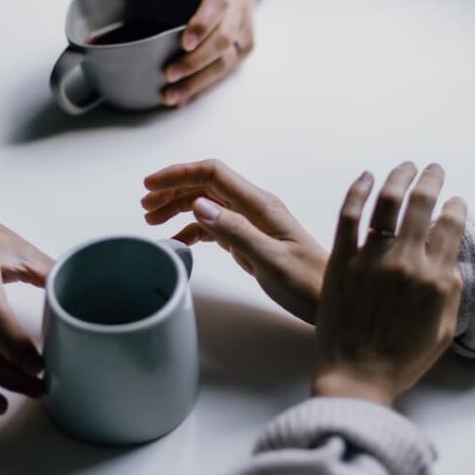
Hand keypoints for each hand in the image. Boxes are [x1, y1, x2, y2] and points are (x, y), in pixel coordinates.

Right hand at [142, 160, 326, 322]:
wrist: (330, 301)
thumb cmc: (307, 283)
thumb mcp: (270, 260)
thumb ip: (235, 232)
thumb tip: (199, 205)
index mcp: (260, 205)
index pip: (213, 174)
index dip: (179, 174)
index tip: (149, 185)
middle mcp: (255, 208)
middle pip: (206, 185)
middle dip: (173, 190)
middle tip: (145, 207)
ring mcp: (253, 223)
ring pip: (208, 204)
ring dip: (179, 207)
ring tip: (154, 221)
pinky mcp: (251, 240)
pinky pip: (216, 226)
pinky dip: (193, 229)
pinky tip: (179, 241)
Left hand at [162, 0, 265, 106]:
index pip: (216, 8)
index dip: (201, 26)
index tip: (184, 43)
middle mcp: (238, 17)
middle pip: (221, 43)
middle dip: (194, 62)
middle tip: (169, 74)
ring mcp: (243, 37)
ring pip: (224, 64)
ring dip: (196, 83)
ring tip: (172, 96)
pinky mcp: (243, 53)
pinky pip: (224, 74)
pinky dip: (202, 89)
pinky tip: (184, 99)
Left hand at [311, 163, 466, 406]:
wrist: (356, 377)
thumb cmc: (401, 360)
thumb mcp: (443, 330)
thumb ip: (451, 291)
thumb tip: (451, 260)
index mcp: (436, 279)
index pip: (451, 227)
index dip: (455, 207)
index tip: (455, 201)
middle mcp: (406, 262)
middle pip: (422, 205)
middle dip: (431, 180)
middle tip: (433, 169)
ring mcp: (371, 259)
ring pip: (387, 202)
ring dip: (400, 177)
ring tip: (406, 166)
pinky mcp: (341, 261)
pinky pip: (349, 215)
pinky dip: (358, 190)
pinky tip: (367, 177)